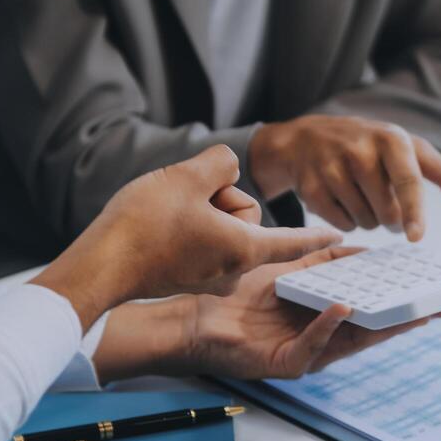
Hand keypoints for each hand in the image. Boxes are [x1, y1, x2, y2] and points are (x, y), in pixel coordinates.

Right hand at [31, 145, 339, 329]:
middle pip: (246, 218)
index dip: (316, 235)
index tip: (340, 239)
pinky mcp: (188, 278)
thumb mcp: (188, 175)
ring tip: (169, 215)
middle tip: (187, 201)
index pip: (292, 239)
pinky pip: (202, 241)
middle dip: (222, 200)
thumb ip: (222, 163)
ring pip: (222, 227)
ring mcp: (210, 277)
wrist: (101, 263)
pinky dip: (188, 227)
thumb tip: (227, 168)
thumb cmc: (144, 225)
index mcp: (244, 248)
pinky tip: (161, 228)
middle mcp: (233, 269)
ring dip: (201, 212)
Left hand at [92, 248, 440, 383]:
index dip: (401, 297)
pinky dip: (327, 328)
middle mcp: (322, 337)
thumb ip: (320, 259)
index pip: (372, 306)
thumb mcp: (287, 269)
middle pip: (374, 328)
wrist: (195, 314)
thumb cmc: (237, 293)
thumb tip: (355, 244)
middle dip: (408, 317)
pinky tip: (342, 310)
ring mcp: (306, 352)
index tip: (431, 284)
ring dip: (380, 326)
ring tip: (410, 311)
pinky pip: (311, 346)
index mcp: (325, 314)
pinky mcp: (285, 364)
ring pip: (352, 342)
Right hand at [249, 115, 440, 240]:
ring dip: (369, 220)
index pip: (407, 179)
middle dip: (391, 218)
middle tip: (383, 201)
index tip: (416, 237)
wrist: (308, 138)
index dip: (413, 211)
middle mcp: (358, 149)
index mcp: (389, 138)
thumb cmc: (369, 145)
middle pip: (386, 211)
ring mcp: (330, 167)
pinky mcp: (309, 186)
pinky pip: (340, 223)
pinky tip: (342, 201)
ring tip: (360, 196)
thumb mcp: (406, 149)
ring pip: (364, 221)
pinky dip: (346, 221)